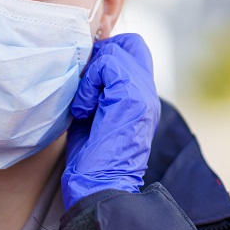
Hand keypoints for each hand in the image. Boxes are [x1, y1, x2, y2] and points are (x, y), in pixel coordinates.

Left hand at [62, 34, 159, 208]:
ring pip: (116, 50)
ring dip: (91, 74)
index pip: (134, 49)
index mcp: (140, 97)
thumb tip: (81, 65)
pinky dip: (89, 83)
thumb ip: (96, 90)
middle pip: (131, 42)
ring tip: (83, 105)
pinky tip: (84, 110)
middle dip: (102, 54)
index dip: (107, 52)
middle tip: (85, 84)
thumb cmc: (90, 159)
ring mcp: (144, 93)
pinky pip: (109, 64)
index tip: (86, 78)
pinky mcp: (133, 97)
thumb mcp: (92, 115)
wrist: (99, 187)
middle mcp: (148, 92)